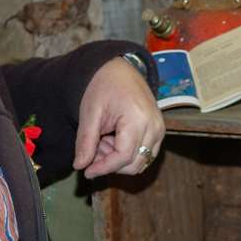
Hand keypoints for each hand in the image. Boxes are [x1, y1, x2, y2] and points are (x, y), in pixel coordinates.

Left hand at [75, 58, 163, 178]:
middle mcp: (154, 126)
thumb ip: (85, 141)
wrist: (118, 69)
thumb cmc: (103, 86)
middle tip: (92, 150)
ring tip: (102, 142)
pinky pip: (146, 154)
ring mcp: (160, 129)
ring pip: (141, 162)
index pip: (123, 157)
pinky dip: (128, 154)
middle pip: (134, 163)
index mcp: (138, 119)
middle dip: (110, 164)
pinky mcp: (159, 131)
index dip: (103, 168)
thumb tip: (80, 166)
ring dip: (119, 160)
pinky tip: (112, 140)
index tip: (86, 171)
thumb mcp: (90, 113)